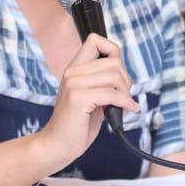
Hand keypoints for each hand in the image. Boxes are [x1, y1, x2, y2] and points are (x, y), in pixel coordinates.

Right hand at [35, 33, 139, 167]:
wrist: (57, 146)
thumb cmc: (77, 124)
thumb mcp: (91, 96)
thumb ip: (101, 81)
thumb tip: (124, 73)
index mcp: (74, 68)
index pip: (95, 40)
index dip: (113, 52)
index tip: (118, 74)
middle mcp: (72, 72)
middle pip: (114, 61)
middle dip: (126, 81)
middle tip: (123, 98)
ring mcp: (73, 84)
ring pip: (115, 77)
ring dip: (126, 94)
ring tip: (123, 107)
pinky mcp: (78, 98)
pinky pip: (112, 94)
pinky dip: (125, 103)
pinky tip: (127, 111)